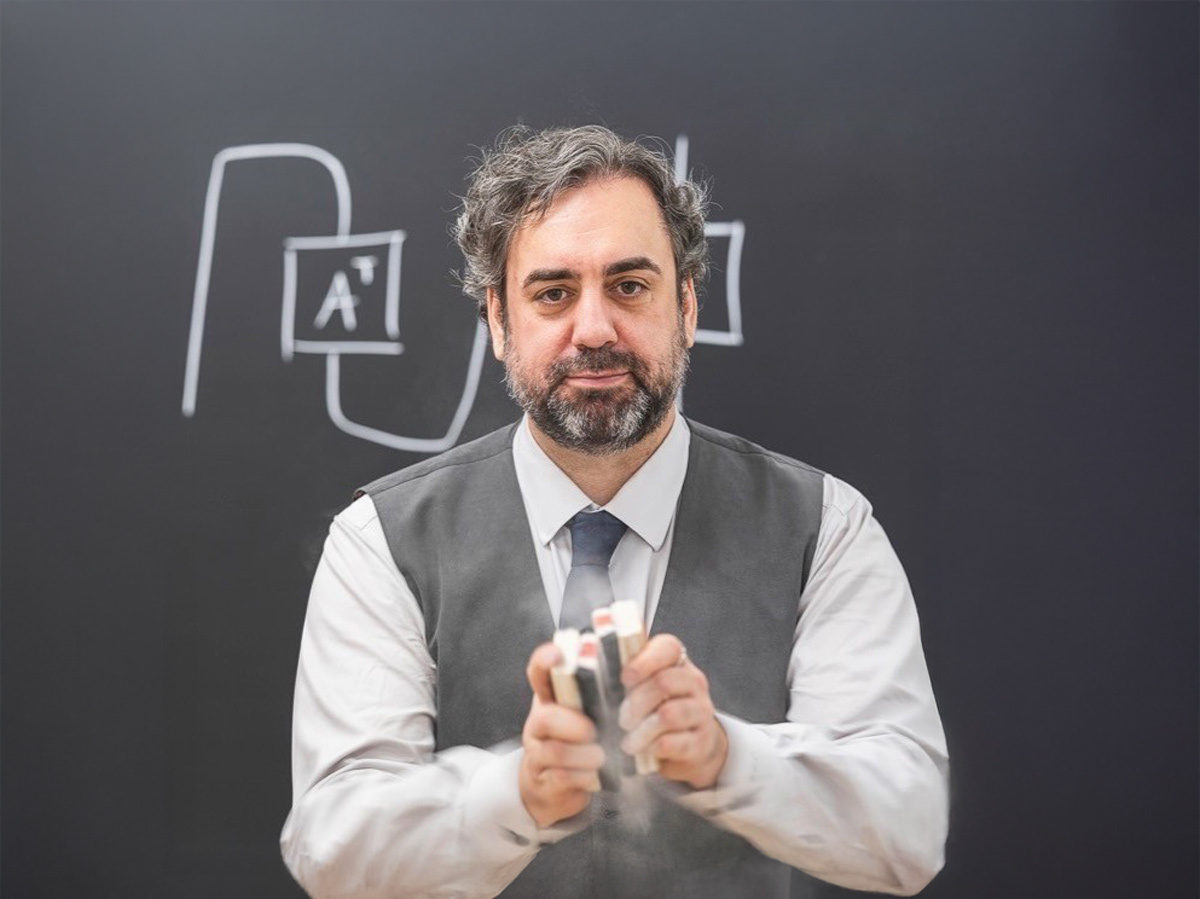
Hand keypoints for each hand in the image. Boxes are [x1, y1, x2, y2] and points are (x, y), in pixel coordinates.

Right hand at [518, 642, 605, 827]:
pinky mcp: (546, 779)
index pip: (539, 670)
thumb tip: (638, 639)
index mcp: (553, 695)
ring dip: (583, 754)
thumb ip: (606, 678)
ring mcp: (538, 751)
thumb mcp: (589, 705)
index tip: (560, 654)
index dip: (546, 659)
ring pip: (554, 750)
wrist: (554, 784)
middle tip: (594, 730)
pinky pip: (562, 777)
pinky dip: (584, 776)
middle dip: (572, 724)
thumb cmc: (581, 736)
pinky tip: (597, 774)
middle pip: (545, 716)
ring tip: (602, 756)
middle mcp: (540, 720)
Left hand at [618, 634, 727, 788]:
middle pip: (664, 682)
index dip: (644, 661)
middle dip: (636, 703)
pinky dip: (653, 747)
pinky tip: (645, 750)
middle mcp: (694, 682)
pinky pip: (675, 742)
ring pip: (668, 715)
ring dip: (641, 730)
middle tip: (621, 719)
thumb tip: (588, 646)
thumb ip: (626, 671)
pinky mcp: (702, 740)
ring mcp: (701, 711)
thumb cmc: (656, 709)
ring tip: (628, 741)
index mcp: (677, 662)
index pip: (668, 647)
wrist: (690, 745)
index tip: (624, 678)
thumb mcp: (644, 687)